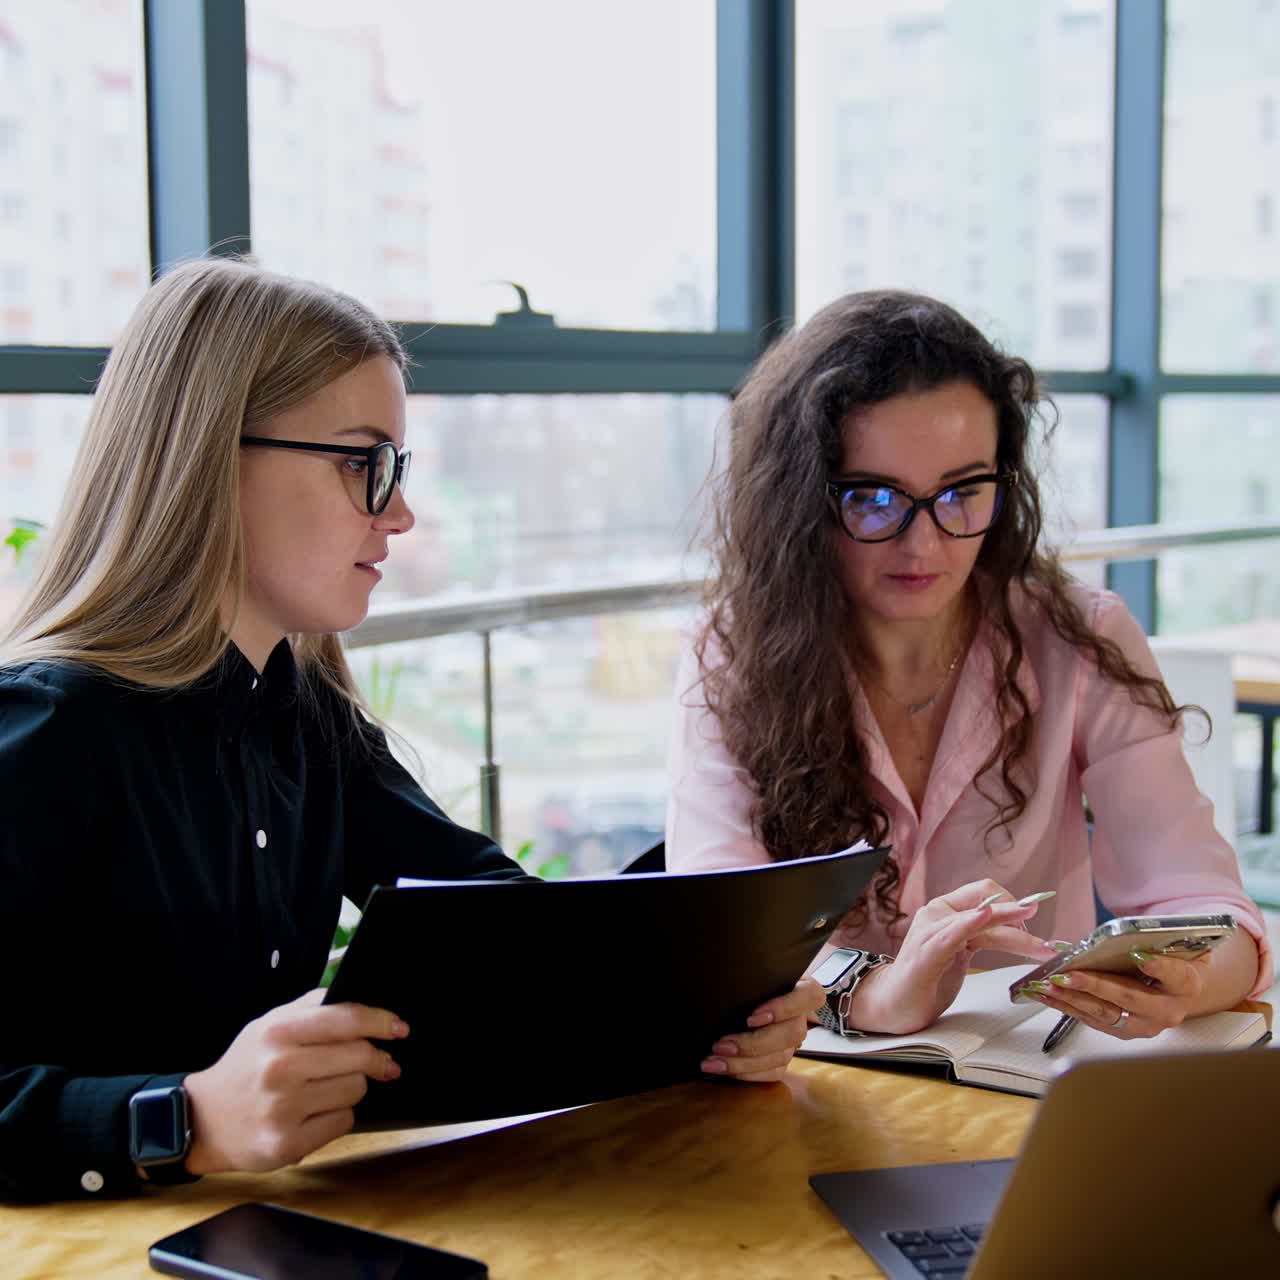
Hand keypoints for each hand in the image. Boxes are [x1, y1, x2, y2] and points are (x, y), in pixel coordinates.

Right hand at [182, 989, 408, 1174]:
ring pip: (356, 1090)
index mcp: (278, 1032)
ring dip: (354, 1087)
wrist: (202, 1120)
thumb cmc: (245, 1067)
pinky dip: (338, 1116)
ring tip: (330, 1087)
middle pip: (359, 1057)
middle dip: (376, 1059)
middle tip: (382, 1063)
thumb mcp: (268, 1024)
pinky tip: (316, 1112)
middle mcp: (280, 1068)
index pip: (347, 1019)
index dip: (381, 1022)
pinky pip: (342, 1122)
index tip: (399, 1028)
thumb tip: (361, 1003)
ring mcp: (283, 1109)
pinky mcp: (287, 1144)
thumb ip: (313, 1007)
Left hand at [699, 977, 824, 1082]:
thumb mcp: (754, 972)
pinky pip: (773, 1072)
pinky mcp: (783, 1058)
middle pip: (791, 1033)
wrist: (746, 991)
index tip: (752, 1016)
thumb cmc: (750, 978)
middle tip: (721, 1044)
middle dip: (754, 1043)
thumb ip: (751, 976)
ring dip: (744, 1063)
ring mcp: (793, 1040)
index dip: (783, 1007)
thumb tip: (721, 981)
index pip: (809, 996)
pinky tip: (725, 1069)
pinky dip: (748, 1074)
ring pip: (780, 1057)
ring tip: (714, 1060)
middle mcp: (802, 1015)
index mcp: (802, 988)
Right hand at [848, 879, 1058, 1034]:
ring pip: (978, 922)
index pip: (984, 891)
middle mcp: (936, 915)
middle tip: (1050, 942)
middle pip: (987, 904)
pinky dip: (969, 924)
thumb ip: (979, 935)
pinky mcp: (925, 955)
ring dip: (1015, 933)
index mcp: (945, 912)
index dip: (1012, 905)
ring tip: (1041, 947)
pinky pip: (950, 934)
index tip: (1030, 930)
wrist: (892, 1006)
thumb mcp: (960, 952)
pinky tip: (983, 918)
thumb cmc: (927, 979)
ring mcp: (929, 933)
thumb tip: (1013, 927)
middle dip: (1021, 919)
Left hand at [1028, 949, 1211, 1038]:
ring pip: (1105, 1013)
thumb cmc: (1172, 964)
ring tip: (1048, 986)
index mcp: (1185, 984)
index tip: (1142, 956)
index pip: (1174, 974)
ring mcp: (1145, 1025)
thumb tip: (1120, 935)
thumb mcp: (1173, 948)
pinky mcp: (1125, 1032)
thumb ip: (1154, 941)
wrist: (1180, 994)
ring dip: (1073, 999)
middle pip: (1129, 998)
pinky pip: (1094, 1020)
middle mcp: (1167, 1010)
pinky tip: (1049, 996)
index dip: (1159, 966)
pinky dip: (1069, 1007)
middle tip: (1067, 976)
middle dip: (1094, 987)